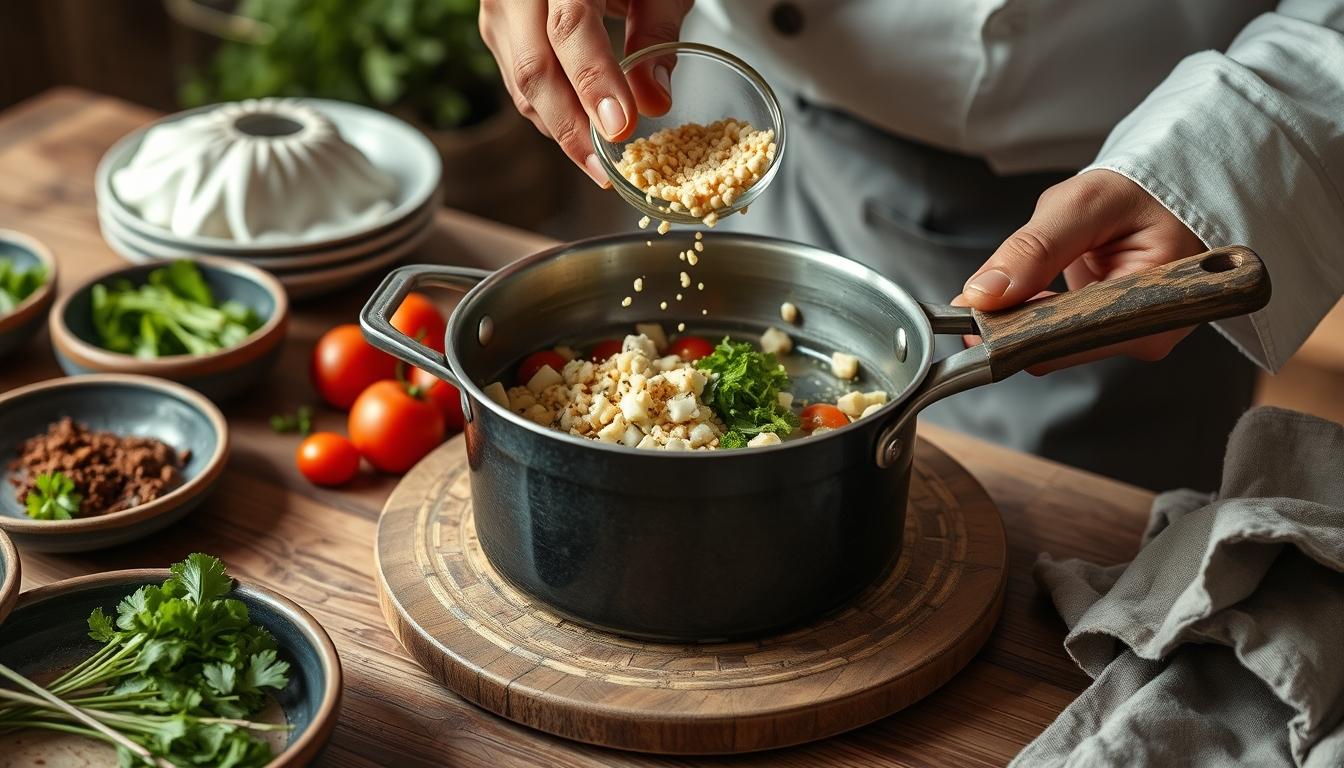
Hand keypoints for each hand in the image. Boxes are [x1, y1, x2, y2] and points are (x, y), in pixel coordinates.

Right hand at [479, 0, 692, 185]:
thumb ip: (657, 33)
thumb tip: (653, 102)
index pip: (570, 27)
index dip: (594, 81)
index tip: (620, 128)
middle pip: (534, 67)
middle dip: (571, 127)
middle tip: (605, 169)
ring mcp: (500, 10)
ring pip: (522, 83)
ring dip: (561, 127)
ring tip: (598, 160)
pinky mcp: (498, 30)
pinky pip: (518, 83)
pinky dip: (551, 113)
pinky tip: (580, 132)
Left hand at [958, 169, 1206, 373]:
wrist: (1173, 189)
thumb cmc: (1145, 190)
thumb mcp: (1086, 204)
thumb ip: (1034, 248)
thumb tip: (983, 294)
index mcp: (1150, 312)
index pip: (1064, 344)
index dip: (1010, 334)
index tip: (971, 315)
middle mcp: (1143, 335)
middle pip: (1056, 348)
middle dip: (1011, 322)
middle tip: (975, 297)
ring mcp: (1128, 335)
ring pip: (1053, 341)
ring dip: (1022, 314)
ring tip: (1010, 281)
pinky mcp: (1112, 328)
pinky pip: (1062, 330)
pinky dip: (1036, 311)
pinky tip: (1025, 290)